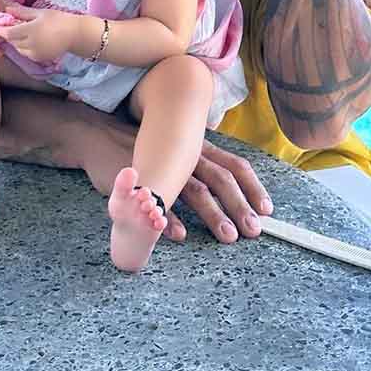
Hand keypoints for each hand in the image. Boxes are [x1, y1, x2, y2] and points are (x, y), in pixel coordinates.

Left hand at [0, 4, 75, 64]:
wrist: (75, 34)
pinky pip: (27, 54)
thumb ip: (22, 13)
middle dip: (8, 35)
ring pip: (18, 49)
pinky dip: (24, 48)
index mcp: (31, 30)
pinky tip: (30, 40)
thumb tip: (6, 9)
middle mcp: (32, 44)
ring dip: (16, 42)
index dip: (1, 30)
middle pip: (12, 42)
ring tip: (21, 33)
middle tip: (8, 27)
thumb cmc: (59, 19)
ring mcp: (36, 53)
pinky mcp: (40, 59)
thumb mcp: (40, 13)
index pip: (8, 33)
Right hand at [71, 112, 272, 243]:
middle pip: (220, 180)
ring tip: (227, 236)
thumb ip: (199, 163)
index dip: (253, 187)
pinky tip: (179, 235)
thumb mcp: (178, 148)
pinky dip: (171, 218)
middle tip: (254, 231)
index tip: (267, 209)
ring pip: (195, 192)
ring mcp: (165, 167)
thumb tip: (227, 185)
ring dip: (213, 215)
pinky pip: (158, 201)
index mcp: (199, 149)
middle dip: (239, 206)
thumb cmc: (146, 146)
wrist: (103, 134)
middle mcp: (187, 157)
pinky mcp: (142, 180)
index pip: (234, 166)